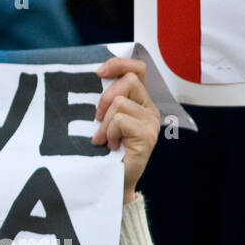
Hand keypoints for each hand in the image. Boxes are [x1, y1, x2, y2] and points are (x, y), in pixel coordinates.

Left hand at [91, 57, 159, 202]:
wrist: (111, 181)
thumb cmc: (103, 150)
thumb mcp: (103, 118)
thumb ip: (105, 100)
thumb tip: (93, 77)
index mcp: (140, 101)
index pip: (138, 69)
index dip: (119, 64)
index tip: (99, 72)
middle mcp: (149, 109)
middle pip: (129, 80)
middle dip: (106, 97)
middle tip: (98, 118)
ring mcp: (151, 123)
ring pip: (121, 103)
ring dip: (105, 121)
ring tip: (104, 138)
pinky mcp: (147, 136)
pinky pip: (121, 120)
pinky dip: (110, 132)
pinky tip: (111, 145)